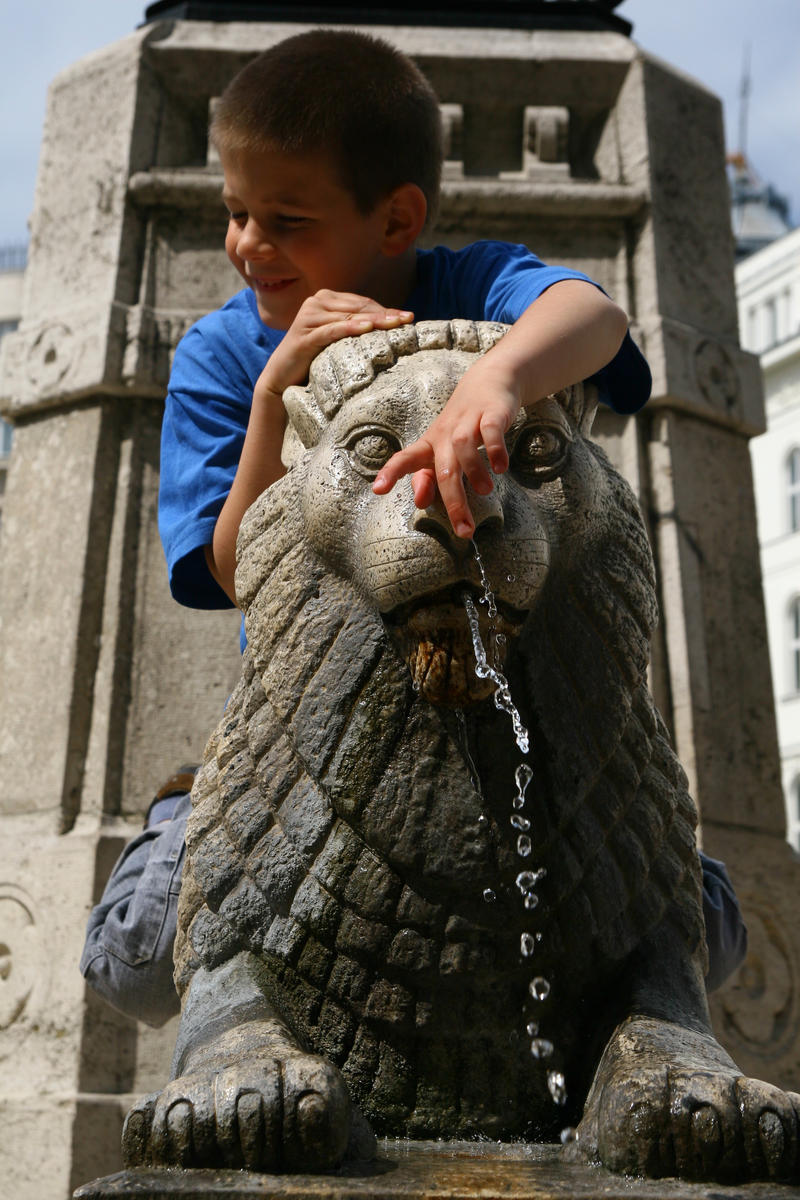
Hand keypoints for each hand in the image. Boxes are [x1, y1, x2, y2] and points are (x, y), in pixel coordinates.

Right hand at [256, 290, 412, 401]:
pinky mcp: (304, 334)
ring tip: (395, 325)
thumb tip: (389, 328)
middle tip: (407, 320)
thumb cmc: (314, 360)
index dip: (386, 309)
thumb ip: (355, 328)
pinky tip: (367, 329)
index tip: (409, 317)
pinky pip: (332, 330)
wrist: (282, 378)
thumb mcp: (338, 340)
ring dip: (373, 320)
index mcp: (327, 300)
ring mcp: (309, 316)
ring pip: (348, 317)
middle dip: (385, 314)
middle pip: (359, 307)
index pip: (363, 303)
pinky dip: (350, 328)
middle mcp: (316, 302)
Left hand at [373, 356, 520, 538]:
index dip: (391, 473)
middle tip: (464, 530)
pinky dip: (495, 449)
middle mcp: (445, 434)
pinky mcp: (492, 413)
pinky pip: (490, 430)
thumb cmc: (461, 423)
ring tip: (485, 491)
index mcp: (429, 444)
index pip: (405, 458)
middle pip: (443, 468)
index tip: (377, 490)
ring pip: (463, 447)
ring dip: (474, 471)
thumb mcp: (441, 450)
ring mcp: (468, 422)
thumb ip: (428, 477)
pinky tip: (501, 467)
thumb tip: (418, 502)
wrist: (489, 381)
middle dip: (453, 501)